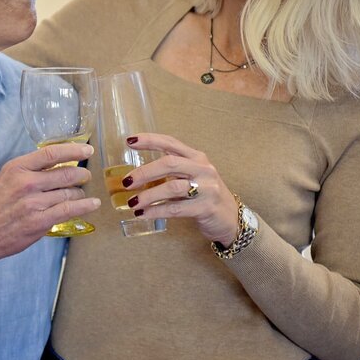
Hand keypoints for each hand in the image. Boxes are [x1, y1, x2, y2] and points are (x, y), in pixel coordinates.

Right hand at [0, 142, 100, 261]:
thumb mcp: (6, 178)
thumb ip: (29, 170)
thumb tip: (57, 163)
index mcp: (17, 168)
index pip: (51, 153)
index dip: (73, 150)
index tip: (86, 150)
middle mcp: (26, 182)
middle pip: (65, 172)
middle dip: (81, 174)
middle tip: (85, 175)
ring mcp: (33, 203)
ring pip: (69, 192)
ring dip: (80, 193)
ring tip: (81, 194)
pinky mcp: (40, 221)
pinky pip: (69, 210)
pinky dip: (85, 206)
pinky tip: (92, 204)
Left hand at [121, 133, 238, 244]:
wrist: (232, 219)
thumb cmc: (205, 195)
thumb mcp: (192, 177)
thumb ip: (171, 172)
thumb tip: (137, 175)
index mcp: (196, 157)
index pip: (170, 142)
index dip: (149, 140)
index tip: (129, 141)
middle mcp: (203, 169)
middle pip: (169, 163)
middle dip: (144, 172)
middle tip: (126, 181)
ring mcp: (207, 188)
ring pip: (171, 187)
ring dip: (148, 195)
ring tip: (131, 202)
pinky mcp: (206, 208)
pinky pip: (175, 209)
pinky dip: (155, 211)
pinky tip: (142, 214)